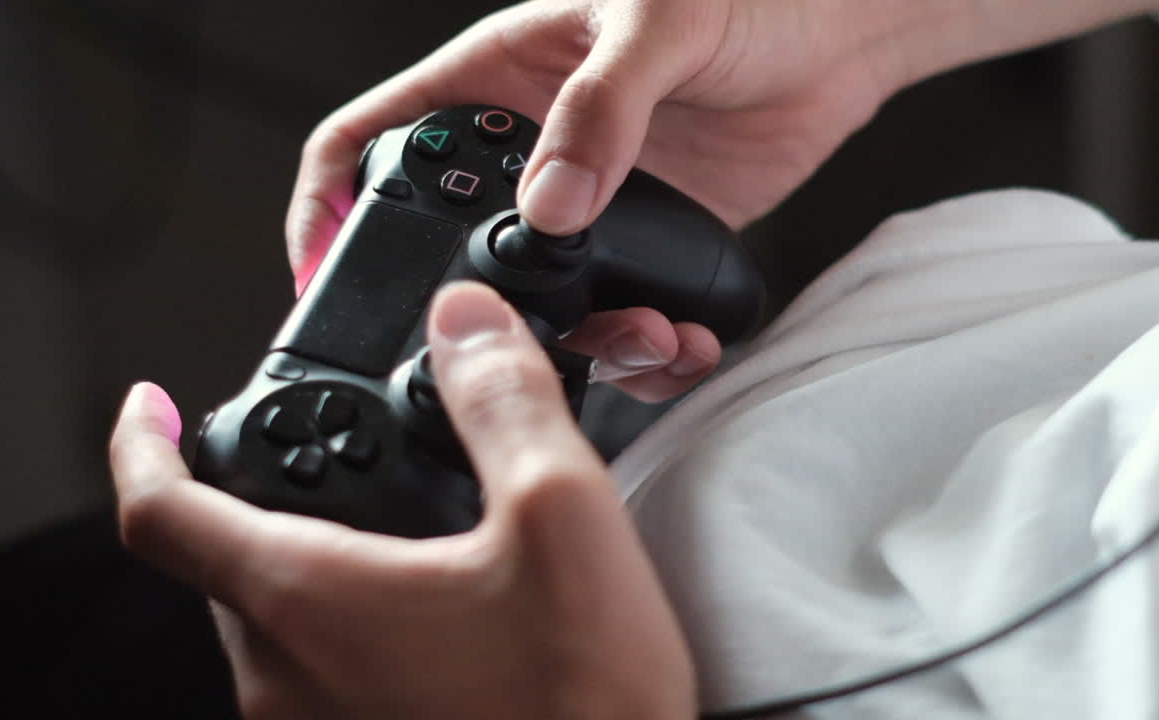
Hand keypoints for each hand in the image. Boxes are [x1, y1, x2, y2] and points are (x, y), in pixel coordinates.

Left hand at [109, 281, 694, 718]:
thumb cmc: (580, 708)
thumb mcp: (563, 520)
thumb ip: (503, 401)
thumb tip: (465, 322)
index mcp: (306, 601)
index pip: (159, 512)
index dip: (138, 444)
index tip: (146, 407)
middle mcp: (284, 677)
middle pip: (224, 561)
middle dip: (267, 495)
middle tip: (339, 460)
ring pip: (277, 619)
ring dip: (319, 561)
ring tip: (410, 534)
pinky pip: (320, 671)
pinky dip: (350, 620)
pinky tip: (441, 616)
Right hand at [285, 0, 910, 400]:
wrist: (840, 34)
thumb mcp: (658, 21)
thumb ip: (600, 109)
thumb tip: (550, 204)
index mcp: (498, 79)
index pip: (377, 139)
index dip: (328, 201)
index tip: (318, 269)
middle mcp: (531, 153)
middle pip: (451, 247)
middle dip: (468, 309)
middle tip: (500, 350)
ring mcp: (587, 207)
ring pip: (538, 302)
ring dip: (573, 344)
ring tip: (637, 339)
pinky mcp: (644, 247)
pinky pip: (617, 315)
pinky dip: (640, 349)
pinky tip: (675, 342)